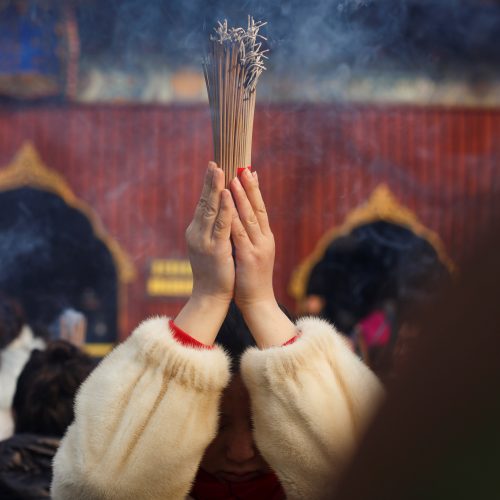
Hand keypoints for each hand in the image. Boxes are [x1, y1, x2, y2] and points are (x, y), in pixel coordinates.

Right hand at [174, 162, 234, 343]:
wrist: (210, 296)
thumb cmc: (214, 271)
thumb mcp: (211, 245)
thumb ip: (212, 228)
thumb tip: (218, 211)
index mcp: (197, 230)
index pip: (204, 203)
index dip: (209, 185)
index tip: (215, 166)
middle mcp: (197, 232)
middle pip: (204, 201)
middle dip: (210, 180)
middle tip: (215, 160)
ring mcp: (203, 240)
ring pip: (210, 208)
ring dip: (215, 188)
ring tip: (220, 169)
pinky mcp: (214, 248)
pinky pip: (220, 224)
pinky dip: (223, 207)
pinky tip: (227, 193)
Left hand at [230, 169, 274, 309]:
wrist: (258, 302)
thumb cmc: (252, 277)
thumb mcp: (254, 252)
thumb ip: (250, 235)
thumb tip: (243, 218)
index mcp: (265, 237)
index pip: (260, 208)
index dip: (255, 190)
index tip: (248, 171)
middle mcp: (264, 239)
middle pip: (257, 208)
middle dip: (249, 187)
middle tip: (243, 167)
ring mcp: (258, 248)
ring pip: (249, 218)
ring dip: (241, 199)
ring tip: (234, 181)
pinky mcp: (249, 258)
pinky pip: (240, 235)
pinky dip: (234, 220)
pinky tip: (227, 208)